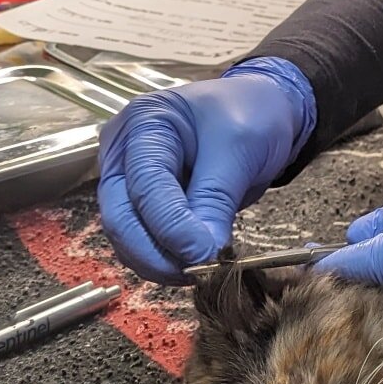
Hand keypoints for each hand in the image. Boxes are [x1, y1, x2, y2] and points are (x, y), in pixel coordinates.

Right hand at [97, 60, 314, 281]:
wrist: (262, 109)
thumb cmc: (251, 115)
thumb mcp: (239, 149)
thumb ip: (216, 200)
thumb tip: (203, 255)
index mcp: (145, 122)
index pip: (146, 184)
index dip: (172, 226)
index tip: (206, 255)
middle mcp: (124, 151)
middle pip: (121, 214)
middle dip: (156, 253)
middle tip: (199, 274)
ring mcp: (128, 178)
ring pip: (126, 234)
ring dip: (158, 262)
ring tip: (202, 271)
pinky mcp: (141, 203)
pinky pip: (141, 238)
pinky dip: (163, 258)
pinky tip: (193, 264)